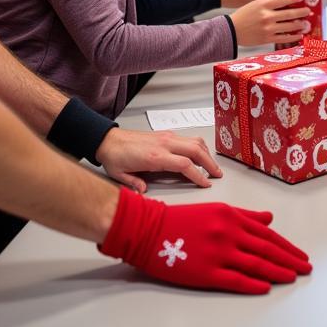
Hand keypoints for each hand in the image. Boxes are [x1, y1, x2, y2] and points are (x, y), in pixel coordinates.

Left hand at [96, 128, 223, 193]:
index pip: (185, 164)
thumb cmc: (114, 156)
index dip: (198, 175)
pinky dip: (198, 147)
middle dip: (210, 163)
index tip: (206, 183)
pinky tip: (199, 155)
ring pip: (194, 141)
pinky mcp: (166, 134)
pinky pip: (188, 138)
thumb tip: (144, 192)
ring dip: (206, 153)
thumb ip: (134, 184)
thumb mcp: (120, 175)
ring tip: (212, 165)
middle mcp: (164, 144)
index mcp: (155, 156)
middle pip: (196, 150)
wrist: (108, 139)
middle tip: (217, 174)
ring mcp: (167, 137)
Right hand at [99, 188, 311, 293]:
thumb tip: (270, 219)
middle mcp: (229, 232)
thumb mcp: (216, 210)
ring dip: (278, 271)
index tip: (300, 255)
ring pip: (256, 264)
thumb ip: (245, 215)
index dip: (287, 246)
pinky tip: (266, 287)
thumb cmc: (182, 219)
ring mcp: (218, 252)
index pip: (268, 235)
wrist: (149, 230)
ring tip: (293, 277)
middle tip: (306, 268)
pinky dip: (253, 283)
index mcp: (232, 216)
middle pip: (267, 249)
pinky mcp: (206, 272)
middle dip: (289, 259)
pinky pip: (235, 279)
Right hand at [231, 0, 310, 46]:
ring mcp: (268, 28)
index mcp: (263, 5)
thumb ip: (268, 3)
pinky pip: (284, 38)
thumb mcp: (255, 4)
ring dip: (299, 25)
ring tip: (306, 23)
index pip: (282, 0)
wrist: (231, 30)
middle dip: (301, 12)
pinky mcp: (267, 39)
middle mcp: (267, 16)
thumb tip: (285, 2)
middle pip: (289, 13)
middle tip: (308, 11)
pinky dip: (293, 36)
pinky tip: (299, 35)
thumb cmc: (243, 15)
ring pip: (289, 26)